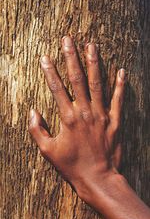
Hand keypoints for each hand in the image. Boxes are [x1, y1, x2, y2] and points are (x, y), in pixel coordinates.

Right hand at [29, 36, 124, 197]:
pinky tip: (120, 71)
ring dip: (94, 64)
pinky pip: (118, 100)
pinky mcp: (114, 121)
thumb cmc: (72, 166)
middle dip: (71, 58)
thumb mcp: (48, 151)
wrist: (97, 178)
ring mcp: (101, 115)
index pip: (57, 89)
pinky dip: (120, 85)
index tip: (45, 57)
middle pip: (77, 79)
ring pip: (98, 84)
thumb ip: (37, 130)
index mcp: (68, 118)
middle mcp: (85, 112)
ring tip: (92, 46)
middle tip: (68, 40)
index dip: (49, 71)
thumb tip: (33, 112)